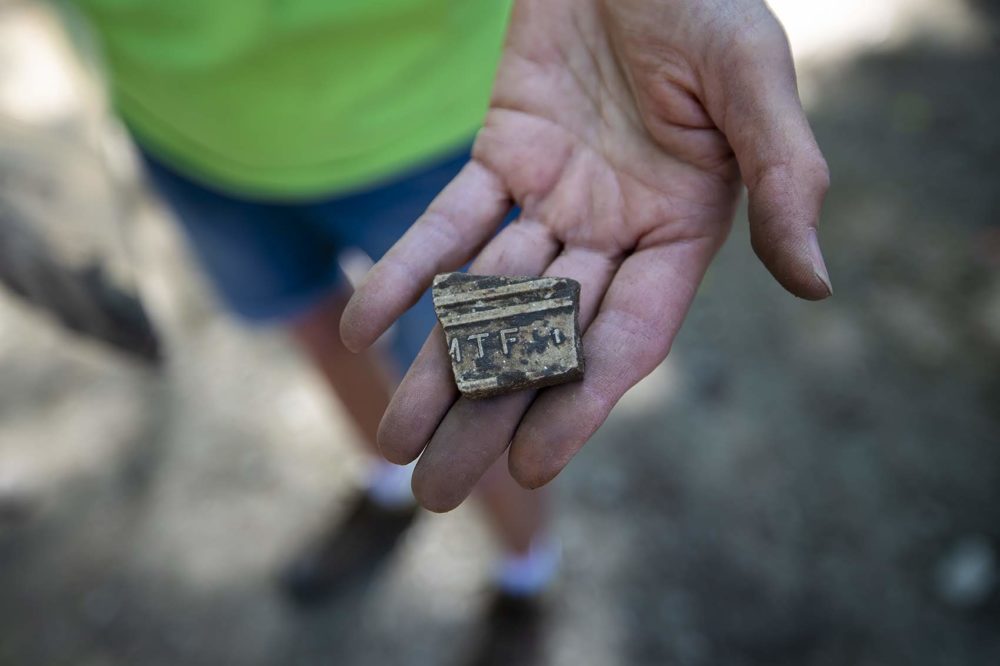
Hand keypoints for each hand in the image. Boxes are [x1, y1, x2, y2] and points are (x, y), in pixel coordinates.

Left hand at [340, 0, 830, 510]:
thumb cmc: (705, 2)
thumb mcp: (753, 81)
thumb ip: (783, 177)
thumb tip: (816, 284)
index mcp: (683, 232)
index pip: (629, 336)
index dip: (584, 401)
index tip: (533, 466)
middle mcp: (615, 231)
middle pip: (548, 338)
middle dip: (491, 414)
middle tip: (436, 492)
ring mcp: (554, 197)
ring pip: (490, 296)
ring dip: (440, 364)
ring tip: (392, 438)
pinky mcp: (503, 155)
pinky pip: (451, 220)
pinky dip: (410, 269)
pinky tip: (366, 324)